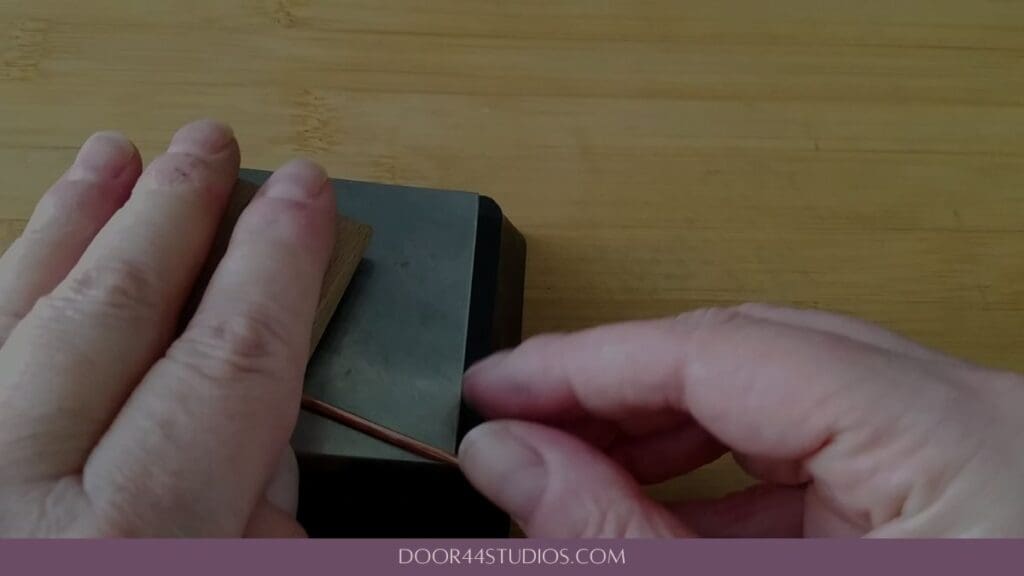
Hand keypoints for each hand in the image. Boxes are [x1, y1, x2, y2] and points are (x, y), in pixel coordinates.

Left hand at [0, 121, 335, 536]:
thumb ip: (264, 525)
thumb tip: (269, 441)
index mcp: (135, 537)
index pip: (229, 361)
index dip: (275, 265)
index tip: (302, 196)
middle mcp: (19, 500)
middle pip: (112, 313)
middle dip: (170, 213)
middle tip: (208, 147)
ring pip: (13, 317)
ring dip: (71, 224)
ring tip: (111, 158)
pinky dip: (8, 288)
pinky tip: (32, 252)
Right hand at [459, 305, 1023, 536]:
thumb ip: (622, 534)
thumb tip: (513, 458)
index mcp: (949, 440)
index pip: (721, 349)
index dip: (586, 363)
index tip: (500, 385)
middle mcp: (968, 419)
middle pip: (745, 353)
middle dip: (616, 391)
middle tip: (520, 425)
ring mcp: (956, 447)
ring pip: (772, 391)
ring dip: (660, 429)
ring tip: (570, 464)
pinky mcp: (936, 483)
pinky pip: (809, 447)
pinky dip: (718, 474)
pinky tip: (647, 503)